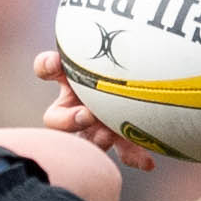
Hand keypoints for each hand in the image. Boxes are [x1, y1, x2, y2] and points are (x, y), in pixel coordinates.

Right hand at [27, 52, 152, 174]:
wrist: (153, 74)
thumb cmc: (127, 58)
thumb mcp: (112, 50)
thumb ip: (101, 47)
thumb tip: (88, 37)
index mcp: (71, 76)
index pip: (47, 67)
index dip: (47, 66)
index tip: (55, 63)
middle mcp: (79, 103)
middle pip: (59, 119)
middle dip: (69, 119)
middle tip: (86, 114)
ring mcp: (100, 123)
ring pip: (90, 139)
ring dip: (97, 139)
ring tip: (109, 134)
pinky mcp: (123, 137)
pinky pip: (125, 151)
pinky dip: (135, 157)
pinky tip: (148, 163)